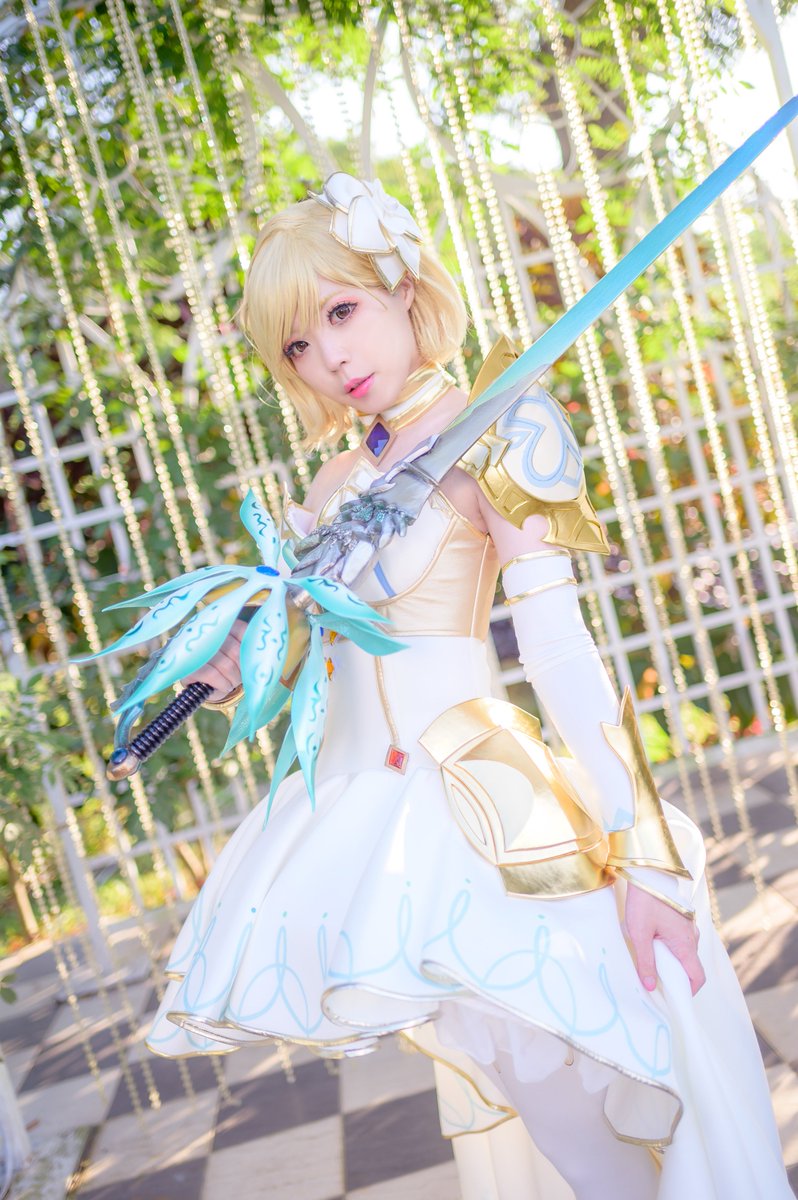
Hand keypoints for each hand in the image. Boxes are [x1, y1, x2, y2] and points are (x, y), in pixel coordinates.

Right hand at [181, 617, 246, 701]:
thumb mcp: (236, 655)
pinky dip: (222, 684)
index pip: (242, 630)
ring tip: (232, 683)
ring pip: (226, 665)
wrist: (202, 686)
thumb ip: (246, 648)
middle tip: (240, 677)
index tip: (251, 661)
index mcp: (221, 626)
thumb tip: (260, 657)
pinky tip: (224, 686)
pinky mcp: (189, 667)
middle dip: (241, 669)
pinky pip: (213, 675)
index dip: (249, 650)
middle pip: (235, 650)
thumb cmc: (224, 669)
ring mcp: (195, 650)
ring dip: (233, 679)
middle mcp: (206, 634)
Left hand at [623, 882, 705, 996]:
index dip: (688, 991)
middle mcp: (692, 936)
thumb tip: (650, 986)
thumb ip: (645, 962)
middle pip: (690, 966)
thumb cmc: (645, 901)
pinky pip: (680, 939)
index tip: (673, 997)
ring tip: (649, 960)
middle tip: (655, 980)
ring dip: (670, 960)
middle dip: (675, 976)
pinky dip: (669, 947)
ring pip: (684, 952)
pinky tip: (651, 942)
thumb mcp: (639, 934)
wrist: (648, 871)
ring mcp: (688, 926)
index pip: (697, 977)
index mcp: (686, 944)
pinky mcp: (681, 919)